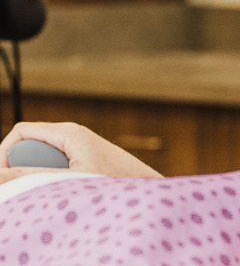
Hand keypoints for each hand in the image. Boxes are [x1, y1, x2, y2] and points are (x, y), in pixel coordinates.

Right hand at [0, 122, 161, 177]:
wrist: (146, 185)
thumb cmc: (114, 180)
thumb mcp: (69, 179)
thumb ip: (35, 175)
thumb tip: (4, 174)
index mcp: (68, 132)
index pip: (22, 131)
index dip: (5, 152)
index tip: (4, 175)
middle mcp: (73, 133)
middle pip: (29, 142)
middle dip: (19, 162)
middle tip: (20, 185)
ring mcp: (79, 143)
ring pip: (41, 153)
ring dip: (34, 169)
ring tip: (42, 188)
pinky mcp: (85, 154)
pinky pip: (55, 160)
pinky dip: (49, 172)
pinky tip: (56, 188)